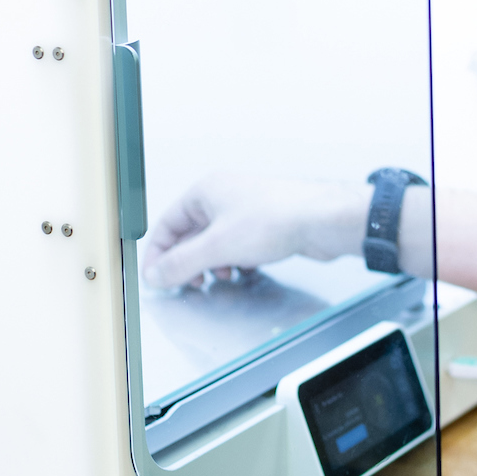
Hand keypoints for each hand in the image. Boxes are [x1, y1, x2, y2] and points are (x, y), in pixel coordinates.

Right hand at [141, 175, 364, 288]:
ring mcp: (245, 211)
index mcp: (205, 192)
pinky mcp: (264, 226)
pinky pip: (238, 247)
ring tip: (220, 278)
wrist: (321, 221)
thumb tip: (155, 274)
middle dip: (189, 262)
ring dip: (213, 264)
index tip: (155, 278)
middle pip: (191, 235)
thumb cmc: (275, 218)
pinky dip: (236, 262)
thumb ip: (181, 263)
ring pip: (216, 243)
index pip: (167, 224)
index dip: (158, 253)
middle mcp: (223, 197)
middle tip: (189, 283)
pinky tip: (244, 271)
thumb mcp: (217, 247)